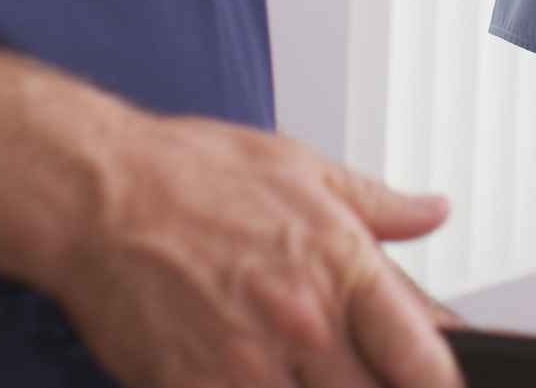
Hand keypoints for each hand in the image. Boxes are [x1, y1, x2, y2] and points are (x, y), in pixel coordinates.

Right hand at [46, 110, 461, 387]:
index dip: (439, 383)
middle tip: (350, 369)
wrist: (96, 195)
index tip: (435, 384)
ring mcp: (249, 367)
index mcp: (342, 266)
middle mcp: (305, 324)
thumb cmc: (190, 175)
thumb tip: (433, 212)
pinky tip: (247, 378)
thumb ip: (379, 205)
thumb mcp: (301, 169)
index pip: (424, 357)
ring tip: (296, 370)